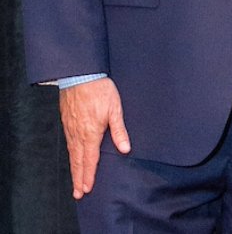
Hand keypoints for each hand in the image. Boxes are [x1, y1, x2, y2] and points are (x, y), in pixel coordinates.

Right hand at [59, 78, 130, 199]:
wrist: (80, 76)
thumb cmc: (100, 91)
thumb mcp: (115, 109)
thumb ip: (119, 131)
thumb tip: (125, 149)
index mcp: (91, 133)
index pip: (90, 160)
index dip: (89, 175)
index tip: (87, 188)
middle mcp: (78, 134)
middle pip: (78, 161)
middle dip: (78, 178)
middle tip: (78, 193)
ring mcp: (70, 129)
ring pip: (71, 154)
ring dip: (73, 169)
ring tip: (74, 182)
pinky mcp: (66, 123)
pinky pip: (68, 144)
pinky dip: (70, 156)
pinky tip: (72, 159)